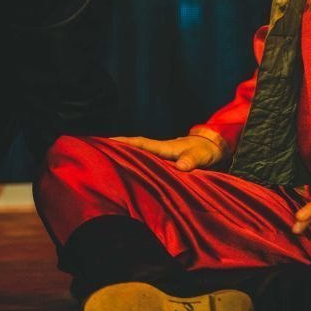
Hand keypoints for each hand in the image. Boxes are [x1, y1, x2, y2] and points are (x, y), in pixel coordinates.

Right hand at [109, 134, 223, 171]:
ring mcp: (160, 156)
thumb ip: (191, 160)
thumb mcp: (201, 155)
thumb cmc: (206, 151)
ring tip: (106, 159)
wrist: (212, 148)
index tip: (108, 141)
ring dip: (124, 155)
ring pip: (138, 154)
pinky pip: (146, 162)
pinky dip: (135, 163)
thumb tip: (180, 166)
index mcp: (165, 147)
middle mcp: (159, 150)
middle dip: (117, 147)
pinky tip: (127, 169)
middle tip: (97, 148)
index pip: (141, 144)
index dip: (125, 142)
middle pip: (134, 147)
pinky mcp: (164, 162)